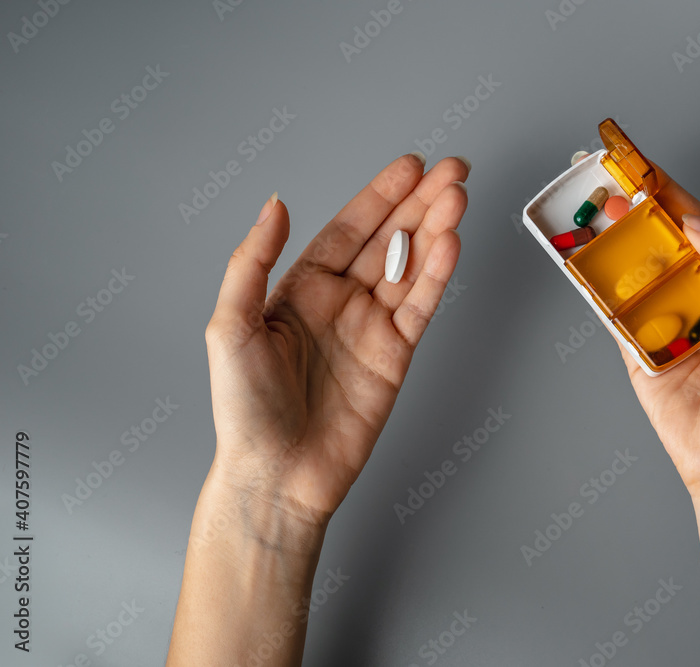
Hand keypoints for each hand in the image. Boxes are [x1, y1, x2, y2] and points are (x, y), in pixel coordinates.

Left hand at [204, 153, 469, 527]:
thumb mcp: (230, 326)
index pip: (349, 230)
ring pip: (412, 267)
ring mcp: (372, 328)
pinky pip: (421, 307)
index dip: (381, 196)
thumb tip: (275, 204)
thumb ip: (251, 261)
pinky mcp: (397, 356)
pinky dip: (438, 275)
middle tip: (454, 170)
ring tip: (460, 197)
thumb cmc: (245, 409)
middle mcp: (340, 302)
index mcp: (301, 289)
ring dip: (437, 231)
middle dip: (422, 203)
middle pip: (389, 240)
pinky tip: (452, 244)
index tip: (411, 167)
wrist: (278, 475)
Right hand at [617, 175, 699, 500]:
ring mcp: (664, 326)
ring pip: (631, 276)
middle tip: (603, 187)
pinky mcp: (637, 355)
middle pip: (657, 245)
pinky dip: (596, 291)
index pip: (696, 226)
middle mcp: (698, 300)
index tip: (639, 165)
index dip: (668, 194)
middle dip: (631, 214)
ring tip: (588, 216)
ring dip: (610, 247)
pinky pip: (612, 316)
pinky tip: (583, 264)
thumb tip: (694, 221)